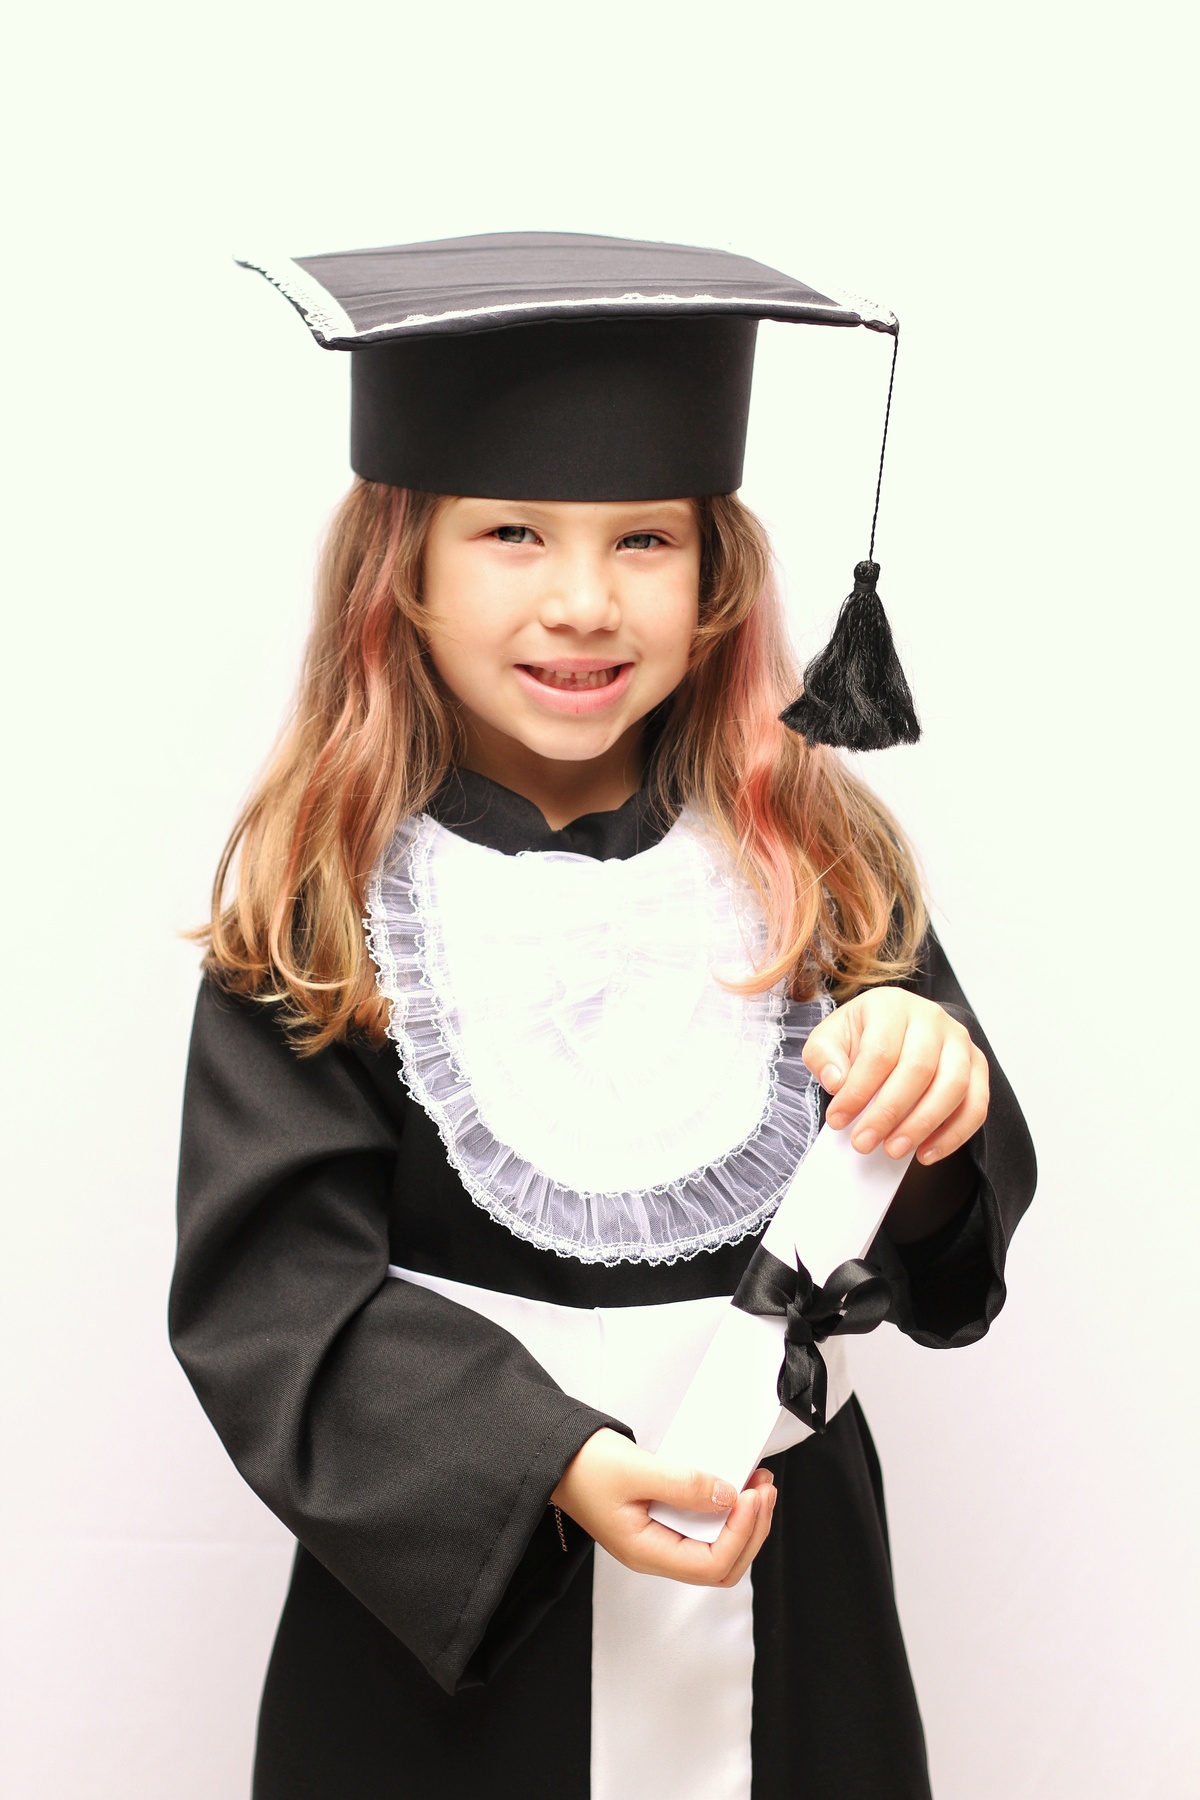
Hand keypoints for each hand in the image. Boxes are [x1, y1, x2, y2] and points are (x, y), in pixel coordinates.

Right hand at [551, 1428, 775, 1586]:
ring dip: (746, 1521)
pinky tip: (736, 1487)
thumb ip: (682, 1484)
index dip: (740, 1533)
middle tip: (765, 1488)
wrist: (556, 1457)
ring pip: (718, 1550)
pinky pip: (706, 1529)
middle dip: (752, 1529)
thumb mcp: (635, 1470)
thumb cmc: (584, 1467)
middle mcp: (657, 1554)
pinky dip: (728, 1511)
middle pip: (722, 1566)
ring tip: (758, 1484)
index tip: (752, 1495)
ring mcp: (661, 1540)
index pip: (709, 1564)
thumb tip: (726, 1495)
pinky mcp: (664, 1522)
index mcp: (645, 1552)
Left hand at [802, 987, 988, 1164]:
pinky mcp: (977, 1065)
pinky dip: (954, 1134)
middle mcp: (931, 1018)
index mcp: (891, 1006)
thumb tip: (836, 1080)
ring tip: (894, 1150)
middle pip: (918, 1069)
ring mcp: (959, 1041)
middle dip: (889, 1113)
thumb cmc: (862, 1036)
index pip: (879, 1052)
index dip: (858, 1091)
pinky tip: (927, 1153)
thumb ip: (824, 1055)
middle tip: (864, 1143)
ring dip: (923, 1125)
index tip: (838, 1120)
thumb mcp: (830, 1037)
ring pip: (953, 1086)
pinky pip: (976, 1103)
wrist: (894, 1029)